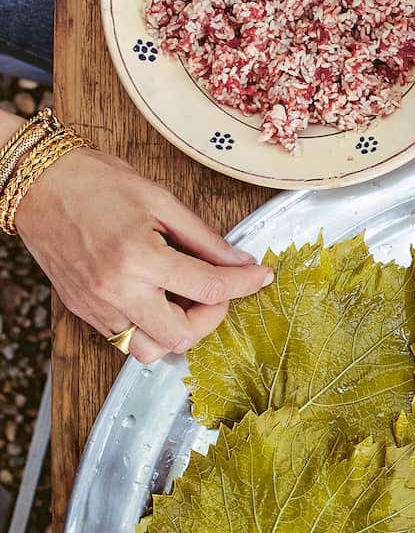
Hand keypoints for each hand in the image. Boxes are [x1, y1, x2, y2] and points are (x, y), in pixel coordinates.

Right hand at [14, 147, 272, 362]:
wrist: (36, 184)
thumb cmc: (94, 182)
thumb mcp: (160, 200)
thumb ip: (204, 239)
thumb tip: (239, 261)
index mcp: (138, 257)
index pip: (209, 287)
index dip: (244, 284)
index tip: (260, 277)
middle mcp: (116, 290)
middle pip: (182, 336)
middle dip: (210, 318)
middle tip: (215, 292)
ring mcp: (96, 306)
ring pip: (150, 350)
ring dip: (176, 331)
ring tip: (182, 299)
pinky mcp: (83, 311)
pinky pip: (124, 339)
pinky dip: (148, 327)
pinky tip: (155, 297)